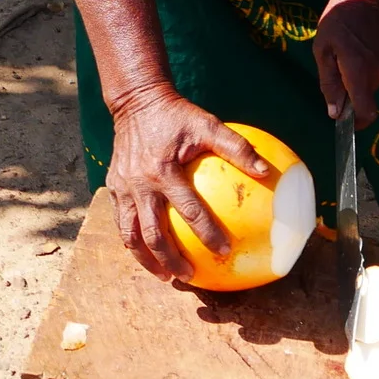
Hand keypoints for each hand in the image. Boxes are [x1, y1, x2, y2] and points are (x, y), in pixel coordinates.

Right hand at [107, 85, 274, 282]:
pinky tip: (148, 253)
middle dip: (170, 260)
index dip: (207, 233)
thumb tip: (266, 171)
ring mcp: (122, 188)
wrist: (136, 102)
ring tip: (165, 275)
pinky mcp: (113, 187)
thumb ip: (237, 147)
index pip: (189, 210)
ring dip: (147, 259)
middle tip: (189, 276)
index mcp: (163, 171)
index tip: (224, 251)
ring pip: (130, 234)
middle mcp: (139, 184)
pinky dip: (133, 241)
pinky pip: (121, 221)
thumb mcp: (208, 124)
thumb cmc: (177, 115)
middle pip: (153, 234)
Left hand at [314, 0, 378, 125]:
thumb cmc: (339, 19)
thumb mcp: (323, 49)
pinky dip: (369, 68)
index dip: (358, 123)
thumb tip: (336, 113)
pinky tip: (362, 48)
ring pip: (372, 85)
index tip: (347, 122)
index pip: (367, 111)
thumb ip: (329, 83)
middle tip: (339, 66)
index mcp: (359, 70)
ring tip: (351, 52)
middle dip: (352, 90)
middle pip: (366, 97)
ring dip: (360, 77)